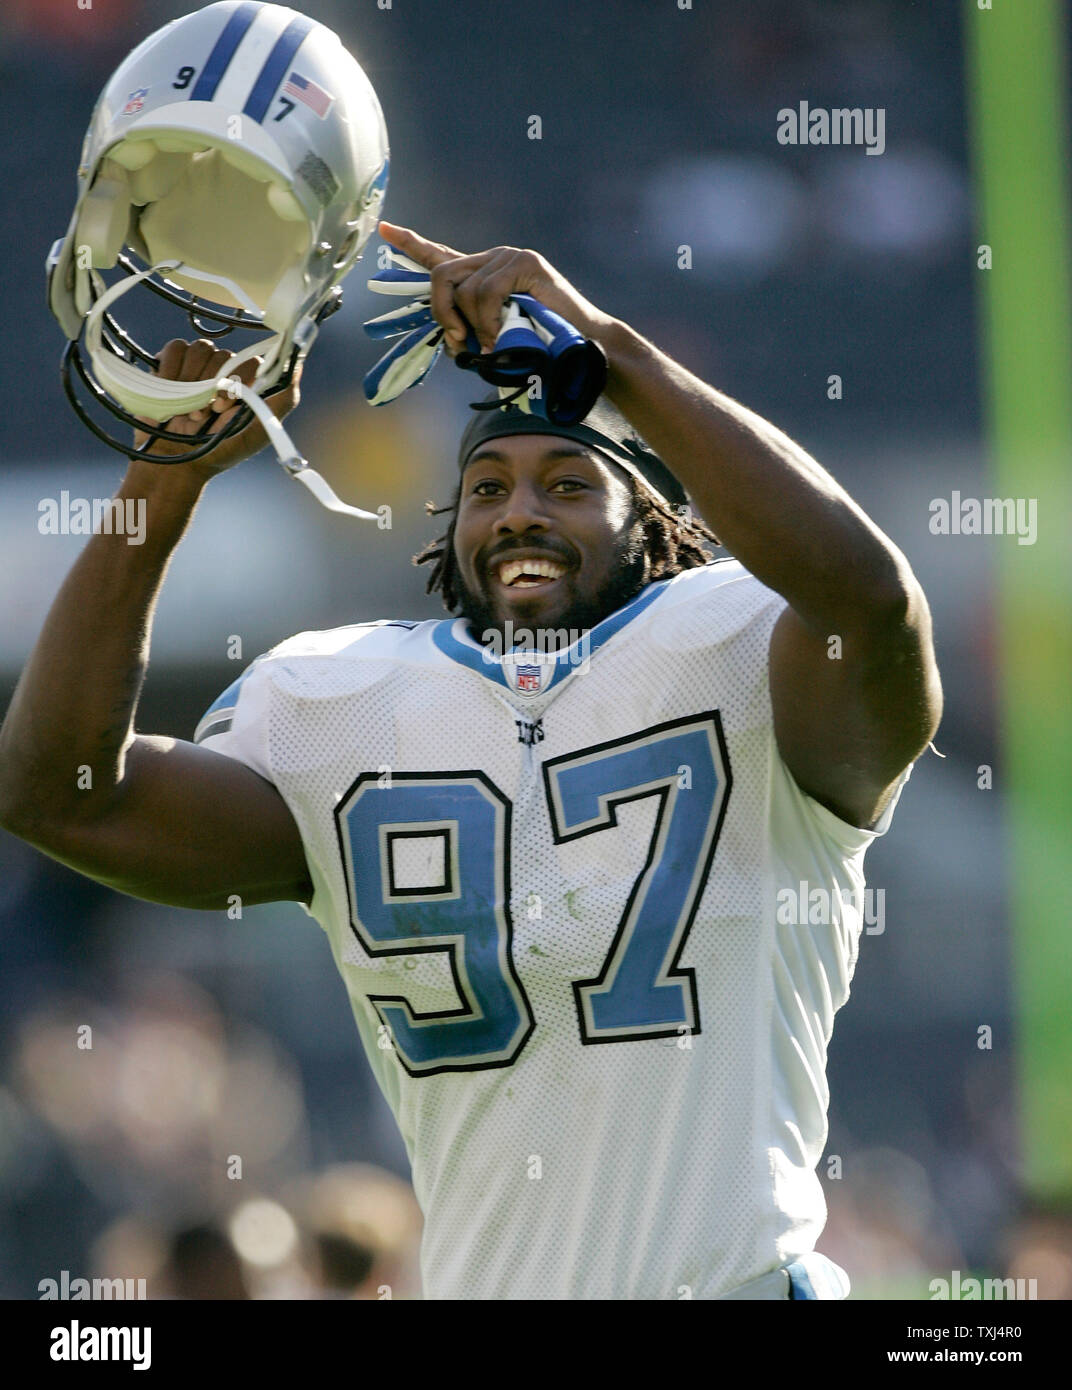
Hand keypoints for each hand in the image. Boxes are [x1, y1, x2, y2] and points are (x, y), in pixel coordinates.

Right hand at [131, 338, 300, 477]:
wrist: (178, 462)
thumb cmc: (221, 450)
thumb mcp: (258, 432)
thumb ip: (283, 400)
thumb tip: (297, 365)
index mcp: (249, 385)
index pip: (252, 362)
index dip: (239, 382)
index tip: (225, 407)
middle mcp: (226, 372)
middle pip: (224, 355)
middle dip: (213, 388)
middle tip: (207, 414)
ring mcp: (199, 366)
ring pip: (201, 350)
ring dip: (192, 382)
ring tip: (189, 411)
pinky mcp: (173, 363)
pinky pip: (177, 348)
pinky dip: (172, 369)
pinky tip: (170, 389)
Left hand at [377, 222, 616, 356]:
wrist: (579, 347)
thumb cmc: (537, 348)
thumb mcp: (492, 341)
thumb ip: (467, 333)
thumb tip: (451, 337)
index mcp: (483, 275)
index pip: (441, 255)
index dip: (411, 244)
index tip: (384, 228)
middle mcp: (492, 259)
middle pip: (441, 275)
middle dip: (442, 313)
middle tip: (461, 342)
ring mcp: (509, 257)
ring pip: (463, 288)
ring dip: (476, 325)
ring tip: (497, 341)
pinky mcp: (524, 263)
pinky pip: (486, 292)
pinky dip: (490, 320)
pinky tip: (504, 331)